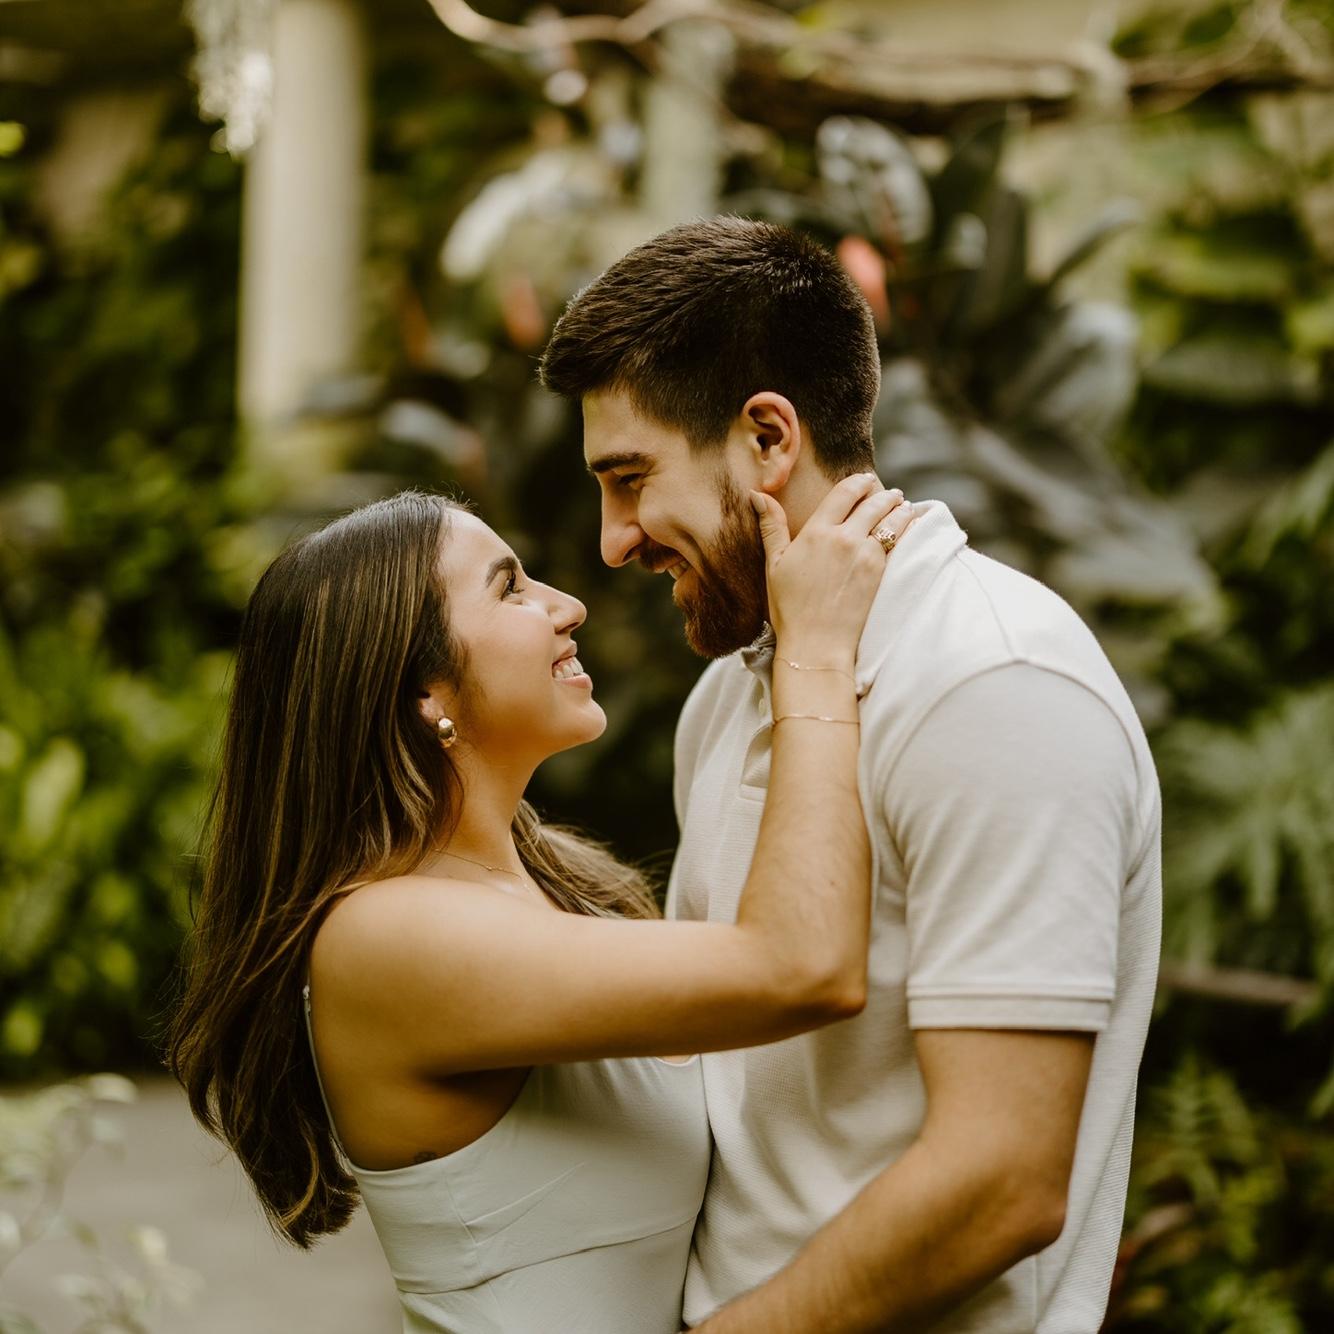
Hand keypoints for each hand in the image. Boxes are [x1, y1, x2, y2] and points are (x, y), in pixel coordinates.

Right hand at [752, 473, 913, 666]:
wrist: (815, 643)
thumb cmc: (789, 607)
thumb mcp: (774, 564)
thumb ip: (771, 526)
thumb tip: (756, 494)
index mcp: (816, 532)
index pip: (844, 492)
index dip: (859, 482)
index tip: (866, 479)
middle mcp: (844, 538)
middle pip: (873, 503)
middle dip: (884, 494)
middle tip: (891, 493)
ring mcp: (866, 555)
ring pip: (891, 520)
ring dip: (900, 509)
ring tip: (903, 507)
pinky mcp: (881, 573)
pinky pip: (900, 542)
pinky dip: (907, 530)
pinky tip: (910, 527)